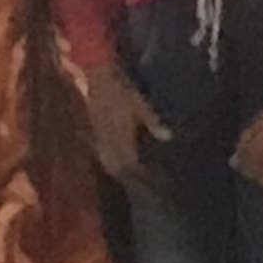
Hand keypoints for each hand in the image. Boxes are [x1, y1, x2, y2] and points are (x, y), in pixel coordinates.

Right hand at [82, 66, 159, 183]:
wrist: (98, 78)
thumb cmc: (122, 91)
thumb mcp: (142, 105)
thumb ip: (153, 122)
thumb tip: (168, 138)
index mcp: (120, 136)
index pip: (129, 164)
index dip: (139, 174)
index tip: (152, 181)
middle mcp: (107, 140)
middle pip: (115, 167)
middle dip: (127, 177)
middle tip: (141, 184)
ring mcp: (98, 135)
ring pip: (105, 160)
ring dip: (116, 170)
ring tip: (129, 177)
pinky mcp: (94, 129)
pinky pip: (99, 150)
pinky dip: (107, 158)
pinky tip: (114, 159)